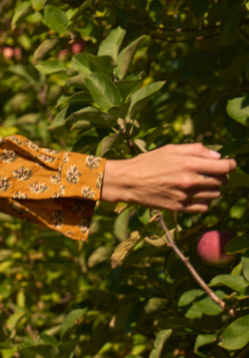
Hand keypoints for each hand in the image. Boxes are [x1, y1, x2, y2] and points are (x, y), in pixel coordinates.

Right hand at [101, 143, 236, 212]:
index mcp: (189, 163)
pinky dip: (203, 201)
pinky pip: (203, 207)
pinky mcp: (179, 207)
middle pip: (222, 181)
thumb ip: (196, 149)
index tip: (228, 164)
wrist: (127, 181)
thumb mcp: (170, 149)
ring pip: (214, 195)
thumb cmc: (148, 162)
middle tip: (210, 173)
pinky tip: (194, 195)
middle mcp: (190, 181)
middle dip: (220, 176)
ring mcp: (185, 196)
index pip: (224, 167)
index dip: (230, 165)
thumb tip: (218, 156)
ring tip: (200, 183)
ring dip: (212, 189)